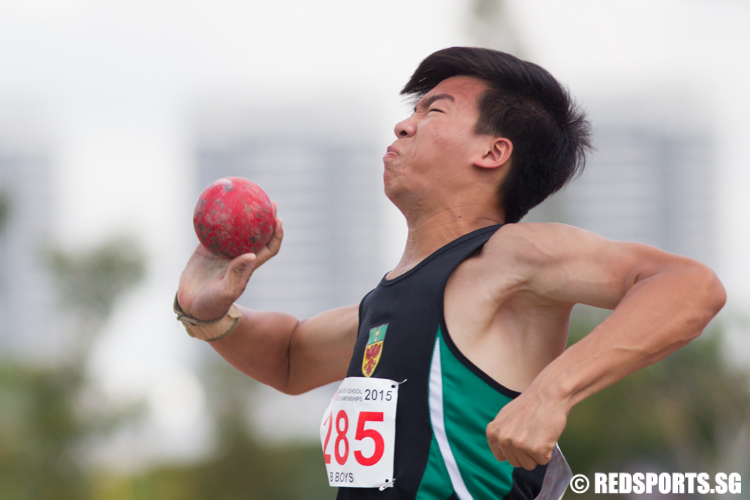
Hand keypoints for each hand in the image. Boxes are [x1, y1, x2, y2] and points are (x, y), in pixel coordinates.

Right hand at [177, 202, 282, 320]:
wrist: (192, 306)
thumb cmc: (213, 304)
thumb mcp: (227, 291)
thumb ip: (238, 274)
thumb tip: (252, 255)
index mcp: (249, 265)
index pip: (269, 248)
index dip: (277, 235)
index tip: (279, 220)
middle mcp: (238, 255)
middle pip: (257, 233)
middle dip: (265, 218)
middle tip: (268, 200)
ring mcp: (222, 251)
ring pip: (235, 229)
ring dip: (242, 215)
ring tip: (244, 196)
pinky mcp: (205, 249)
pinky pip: (211, 230)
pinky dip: (214, 219)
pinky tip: (212, 204)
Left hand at [485, 386, 568, 469]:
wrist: (548, 393)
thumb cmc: (530, 404)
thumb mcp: (505, 416)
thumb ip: (501, 433)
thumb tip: (501, 449)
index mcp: (493, 432)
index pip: (501, 457)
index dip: (514, 450)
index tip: (521, 438)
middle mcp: (503, 439)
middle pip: (516, 463)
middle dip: (526, 453)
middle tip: (532, 433)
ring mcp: (518, 445)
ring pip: (529, 465)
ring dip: (536, 453)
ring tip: (538, 433)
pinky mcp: (535, 449)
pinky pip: (542, 461)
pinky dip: (547, 451)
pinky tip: (546, 435)